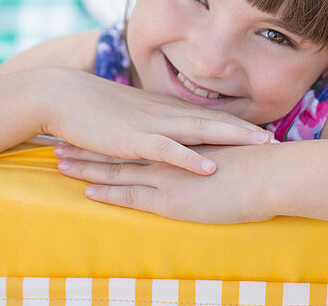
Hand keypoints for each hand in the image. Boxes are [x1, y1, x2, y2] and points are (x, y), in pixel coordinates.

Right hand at [40, 68, 271, 175]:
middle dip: (246, 130)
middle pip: (214, 120)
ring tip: (261, 144)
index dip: (237, 124)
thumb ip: (149, 125)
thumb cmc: (90, 108)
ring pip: (199, 129)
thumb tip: (166, 137)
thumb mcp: (127, 117)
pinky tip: (211, 165)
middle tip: (279, 139)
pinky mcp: (132, 139)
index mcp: (162, 109)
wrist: (59, 95)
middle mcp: (162, 114)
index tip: (265, 132)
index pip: (208, 116)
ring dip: (231, 136)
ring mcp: (149, 125)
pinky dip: (190, 157)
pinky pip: (167, 149)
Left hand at [55, 142, 279, 223]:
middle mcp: (166, 156)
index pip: (136, 140)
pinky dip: (109, 193)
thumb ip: (209, 156)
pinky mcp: (171, 196)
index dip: (109, 136)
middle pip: (118, 150)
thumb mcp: (226, 157)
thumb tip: (207, 160)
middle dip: (86, 147)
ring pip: (117, 170)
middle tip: (59, 142)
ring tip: (59, 162)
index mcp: (177, 146)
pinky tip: (89, 193)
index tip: (86, 131)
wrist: (269, 175)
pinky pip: (132, 195)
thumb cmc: (257, 167)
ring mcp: (166, 175)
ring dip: (86, 167)